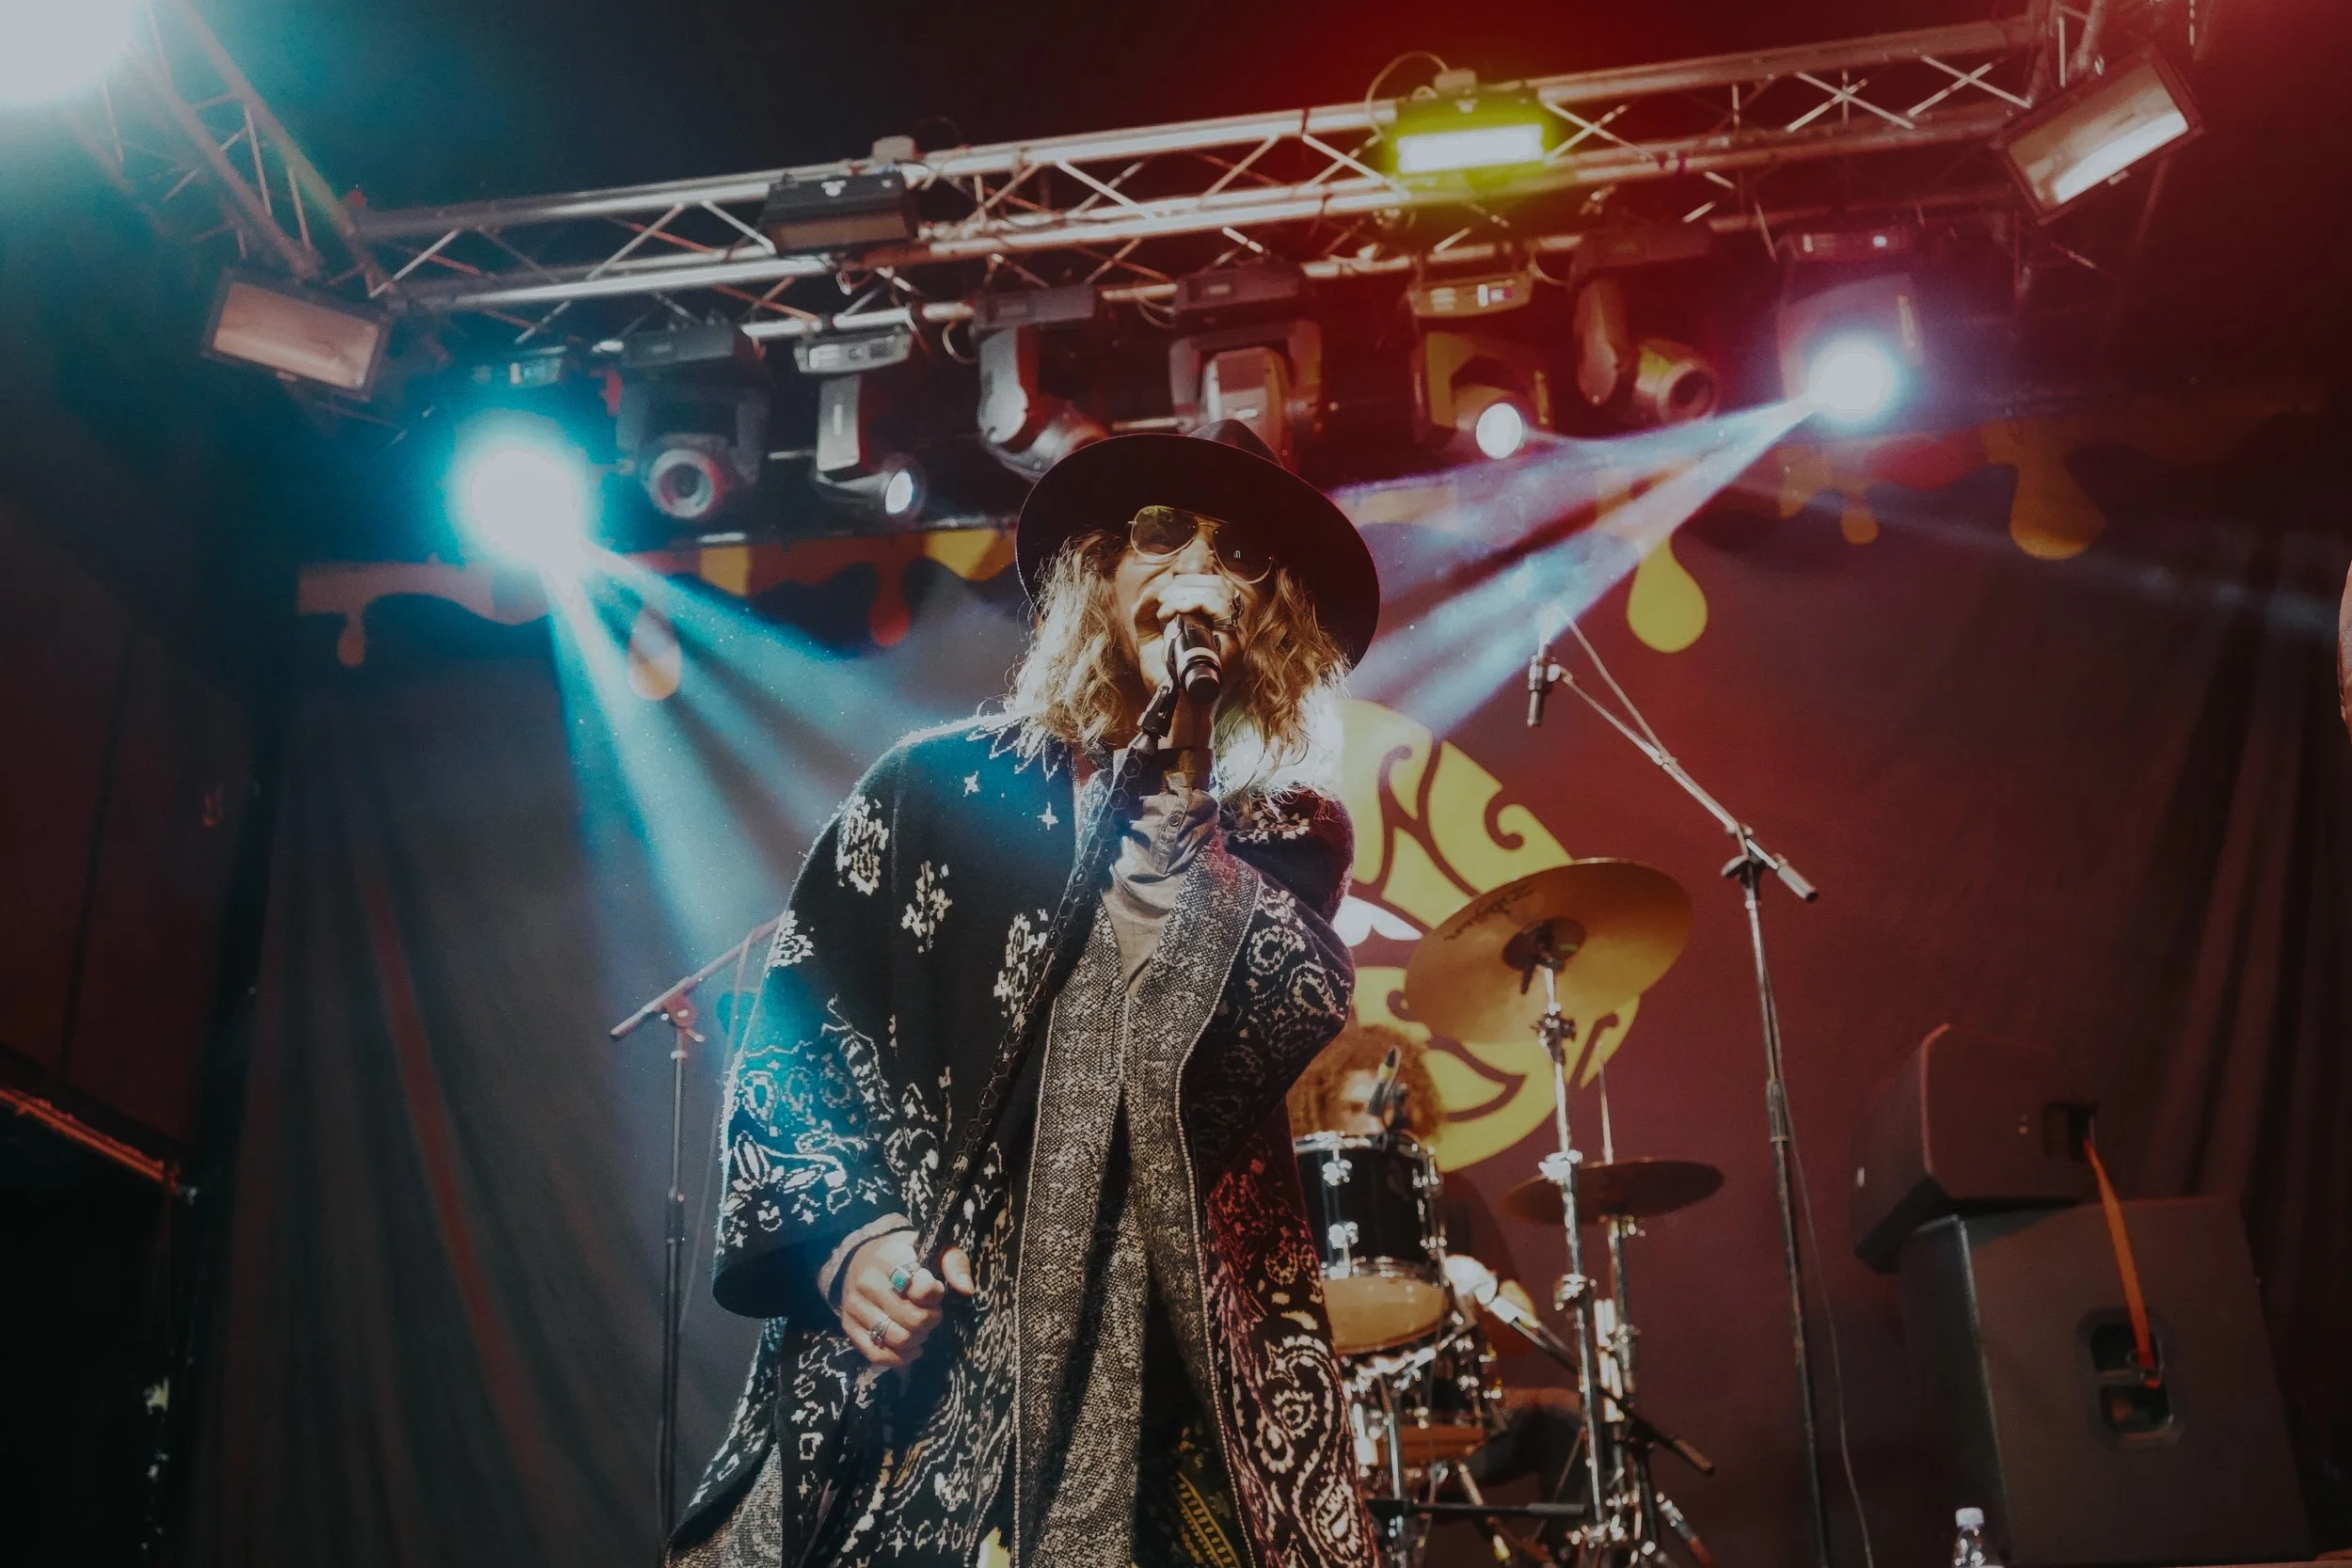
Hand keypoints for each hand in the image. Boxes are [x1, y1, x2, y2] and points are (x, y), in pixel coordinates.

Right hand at [836, 1231, 975, 1369]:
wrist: (861, 1259)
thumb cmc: (905, 1255)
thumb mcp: (932, 1247)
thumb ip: (954, 1262)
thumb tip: (966, 1289)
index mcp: (889, 1257)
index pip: (921, 1288)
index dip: (936, 1295)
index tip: (935, 1291)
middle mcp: (867, 1281)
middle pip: (912, 1318)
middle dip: (931, 1320)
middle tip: (932, 1313)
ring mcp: (854, 1305)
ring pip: (896, 1338)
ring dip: (918, 1339)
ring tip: (920, 1328)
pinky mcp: (848, 1326)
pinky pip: (875, 1354)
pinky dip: (899, 1358)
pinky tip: (911, 1348)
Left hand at [1145, 573, 1243, 751]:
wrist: (1172, 708)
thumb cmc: (1164, 678)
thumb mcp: (1148, 640)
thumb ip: (1144, 615)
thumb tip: (1152, 591)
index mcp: (1212, 624)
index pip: (1215, 586)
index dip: (1191, 580)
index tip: (1165, 596)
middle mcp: (1227, 628)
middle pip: (1219, 584)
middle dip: (1186, 584)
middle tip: (1164, 602)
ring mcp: (1233, 636)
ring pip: (1220, 592)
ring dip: (1188, 593)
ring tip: (1167, 610)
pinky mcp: (1232, 646)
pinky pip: (1220, 610)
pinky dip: (1195, 603)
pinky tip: (1175, 612)